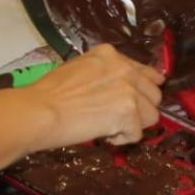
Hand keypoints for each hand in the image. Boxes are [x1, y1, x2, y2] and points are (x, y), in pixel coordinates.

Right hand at [29, 44, 164, 146]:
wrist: (40, 110)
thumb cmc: (49, 94)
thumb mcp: (80, 69)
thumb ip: (104, 74)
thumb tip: (119, 90)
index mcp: (111, 54)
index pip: (147, 73)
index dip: (141, 91)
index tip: (132, 102)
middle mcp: (125, 68)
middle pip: (154, 95)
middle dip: (139, 110)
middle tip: (116, 118)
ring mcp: (130, 89)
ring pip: (151, 116)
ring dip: (132, 125)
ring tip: (107, 127)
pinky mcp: (129, 112)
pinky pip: (137, 134)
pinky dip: (121, 139)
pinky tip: (102, 134)